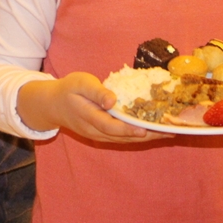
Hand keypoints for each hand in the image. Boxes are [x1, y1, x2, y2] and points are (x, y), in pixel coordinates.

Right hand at [17, 72, 170, 143]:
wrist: (53, 105)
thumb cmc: (68, 89)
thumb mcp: (80, 83)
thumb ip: (96, 92)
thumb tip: (112, 100)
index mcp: (88, 116)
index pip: (110, 126)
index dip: (128, 129)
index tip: (146, 129)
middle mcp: (94, 130)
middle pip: (122, 137)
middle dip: (147, 136)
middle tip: (169, 131)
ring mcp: (98, 135)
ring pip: (124, 140)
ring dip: (146, 138)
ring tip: (168, 132)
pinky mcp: (102, 135)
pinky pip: (122, 138)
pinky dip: (138, 136)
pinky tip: (153, 131)